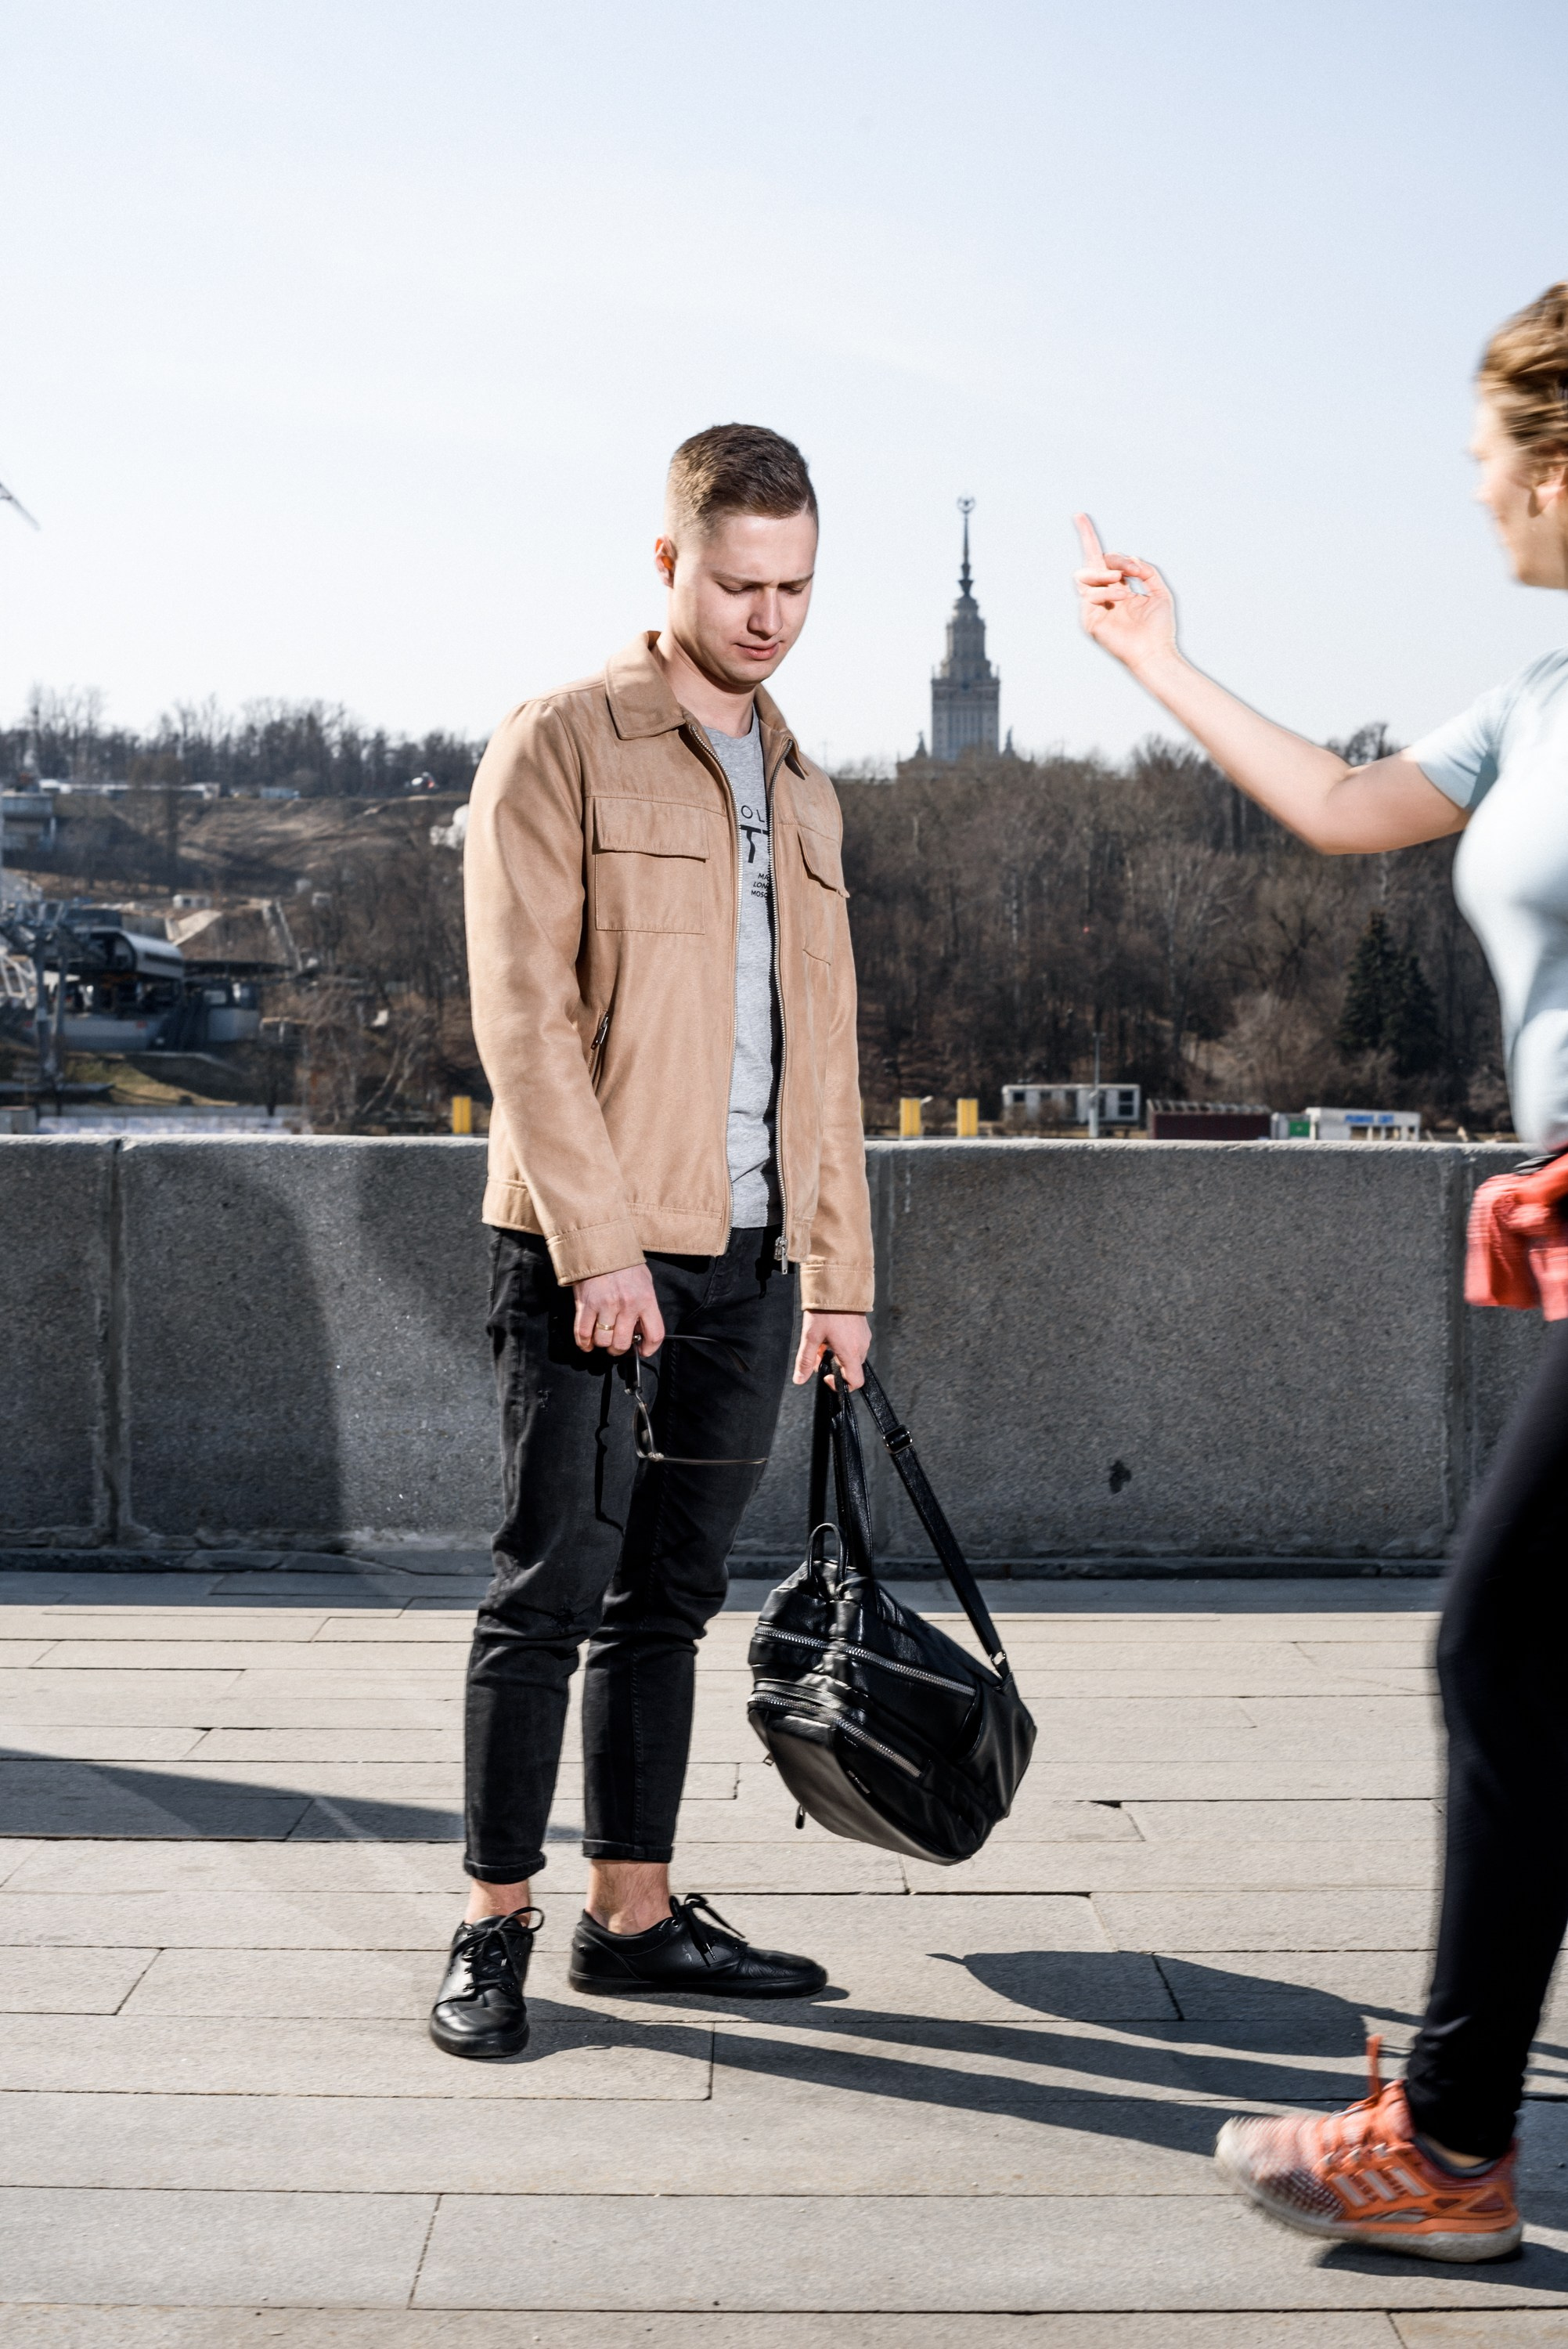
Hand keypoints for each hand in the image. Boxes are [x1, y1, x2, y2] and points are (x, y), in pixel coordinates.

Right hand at [572, 1263, 664, 1356]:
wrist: (602, 1244)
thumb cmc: (624, 1264)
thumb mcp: (644, 1281)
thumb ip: (645, 1305)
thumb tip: (640, 1330)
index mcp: (646, 1299)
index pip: (654, 1334)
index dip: (648, 1349)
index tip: (642, 1350)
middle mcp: (627, 1305)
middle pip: (622, 1343)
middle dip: (619, 1350)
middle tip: (616, 1345)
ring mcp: (605, 1305)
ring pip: (603, 1341)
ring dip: (602, 1344)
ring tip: (602, 1339)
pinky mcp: (586, 1304)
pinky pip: (583, 1333)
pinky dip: (584, 1343)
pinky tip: (587, 1343)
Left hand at [794, 1311, 870, 1390]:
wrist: (839, 1285)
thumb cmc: (827, 1309)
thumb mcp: (811, 1336)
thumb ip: (805, 1360)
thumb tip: (800, 1379)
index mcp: (851, 1352)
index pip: (855, 1381)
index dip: (840, 1385)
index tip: (827, 1376)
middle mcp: (861, 1346)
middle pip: (850, 1368)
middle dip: (832, 1365)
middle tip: (817, 1354)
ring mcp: (864, 1336)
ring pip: (850, 1355)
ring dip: (835, 1354)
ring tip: (821, 1341)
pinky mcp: (862, 1328)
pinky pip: (853, 1343)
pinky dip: (841, 1344)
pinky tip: (828, 1333)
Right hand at [1073, 513, 1177, 675]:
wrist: (1155, 652)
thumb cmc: (1159, 627)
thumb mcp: (1160, 591)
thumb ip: (1147, 571)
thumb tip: (1131, 558)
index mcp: (1119, 586)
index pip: (1101, 558)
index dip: (1089, 537)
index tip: (1079, 515)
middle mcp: (1104, 595)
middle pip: (1093, 563)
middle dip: (1112, 561)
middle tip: (1130, 571)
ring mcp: (1094, 607)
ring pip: (1086, 576)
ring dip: (1106, 575)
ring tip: (1124, 585)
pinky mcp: (1089, 620)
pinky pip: (1090, 595)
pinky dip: (1107, 592)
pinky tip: (1122, 598)